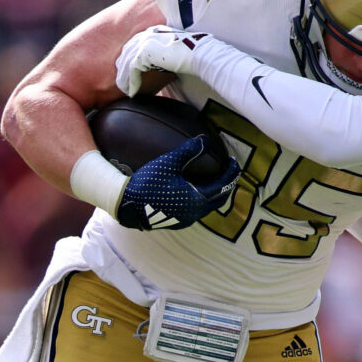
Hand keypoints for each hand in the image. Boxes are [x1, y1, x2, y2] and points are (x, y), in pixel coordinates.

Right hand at [116, 135, 240, 229]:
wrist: (126, 205)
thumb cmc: (147, 183)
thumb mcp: (168, 163)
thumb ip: (188, 151)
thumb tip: (205, 139)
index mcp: (197, 199)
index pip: (223, 185)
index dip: (231, 173)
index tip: (234, 162)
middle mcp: (195, 212)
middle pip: (220, 199)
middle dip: (228, 186)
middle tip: (230, 173)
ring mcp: (186, 220)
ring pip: (209, 207)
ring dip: (216, 194)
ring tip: (216, 181)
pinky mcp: (177, 222)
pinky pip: (198, 212)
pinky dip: (204, 201)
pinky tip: (196, 192)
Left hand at [117, 26, 212, 95]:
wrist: (200, 54)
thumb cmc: (194, 55)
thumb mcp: (175, 53)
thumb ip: (165, 56)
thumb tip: (161, 68)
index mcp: (156, 31)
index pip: (136, 45)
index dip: (131, 60)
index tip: (130, 72)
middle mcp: (148, 33)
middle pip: (128, 52)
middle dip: (124, 68)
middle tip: (123, 82)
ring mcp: (145, 41)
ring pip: (128, 62)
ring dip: (125, 78)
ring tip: (126, 90)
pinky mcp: (144, 51)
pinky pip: (132, 69)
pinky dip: (131, 81)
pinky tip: (132, 92)